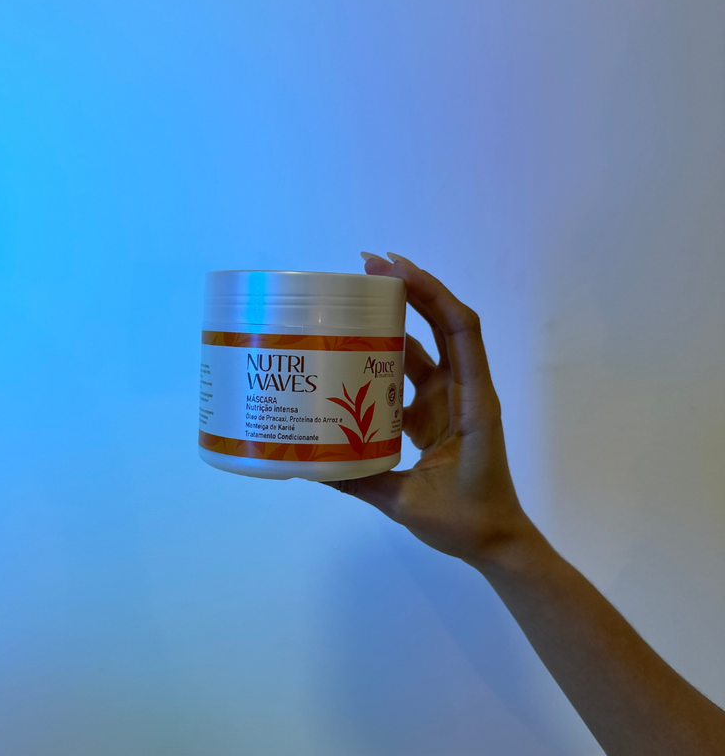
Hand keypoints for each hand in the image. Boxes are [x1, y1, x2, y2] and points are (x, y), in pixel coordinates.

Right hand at [327, 252, 533, 566]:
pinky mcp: (436, 413)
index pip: (460, 330)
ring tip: (358, 295)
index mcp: (471, 403)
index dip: (431, 292)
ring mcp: (450, 400)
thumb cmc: (467, 521)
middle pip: (444, 323)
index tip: (394, 268)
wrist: (497, 540)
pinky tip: (357, 350)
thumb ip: (360, 482)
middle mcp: (463, 391)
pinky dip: (389, 356)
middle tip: (367, 265)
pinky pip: (412, 374)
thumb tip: (309, 466)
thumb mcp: (409, 503)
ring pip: (427, 345)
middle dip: (411, 288)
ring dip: (400, 317)